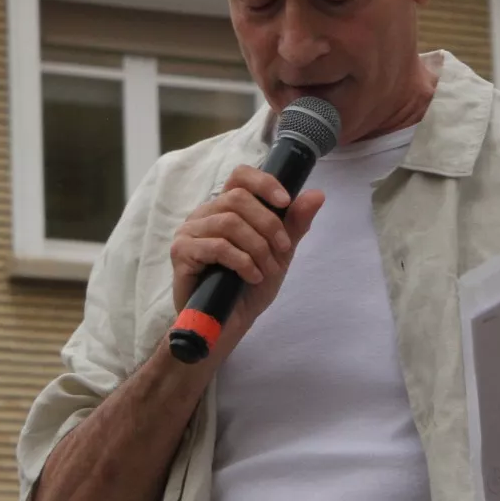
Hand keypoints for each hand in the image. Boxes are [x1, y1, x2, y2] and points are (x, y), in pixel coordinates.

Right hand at [168, 165, 325, 342]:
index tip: (286, 201)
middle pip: (238, 198)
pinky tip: (252, 276)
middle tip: (282, 250)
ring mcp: (189, 232)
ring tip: (267, 270)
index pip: (240, 176)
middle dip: (268, 224)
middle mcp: (204, 214)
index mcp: (225, 207)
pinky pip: (217, 246)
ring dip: (257, 247)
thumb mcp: (279, 253)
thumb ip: (294, 224)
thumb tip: (317, 195)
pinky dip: (242, 261)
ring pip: (229, 222)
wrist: (229, 324)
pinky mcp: (181, 253)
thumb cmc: (248, 286)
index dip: (264, 182)